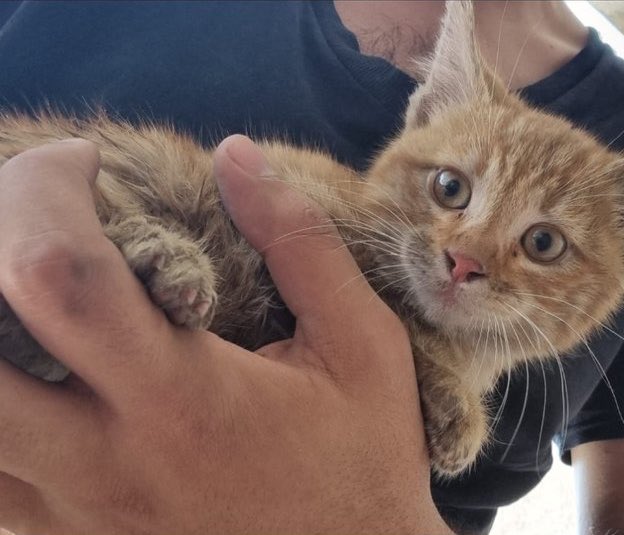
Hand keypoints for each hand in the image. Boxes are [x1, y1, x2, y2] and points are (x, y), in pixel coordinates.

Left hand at [0, 137, 450, 533]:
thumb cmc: (364, 462)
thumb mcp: (363, 346)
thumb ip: (300, 244)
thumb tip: (237, 156)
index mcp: (183, 397)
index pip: (56, 272)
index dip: (43, 190)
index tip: (85, 165)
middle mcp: (103, 461)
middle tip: (36, 223)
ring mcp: (70, 514)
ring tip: (38, 296)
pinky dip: (1, 402)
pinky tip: (45, 378)